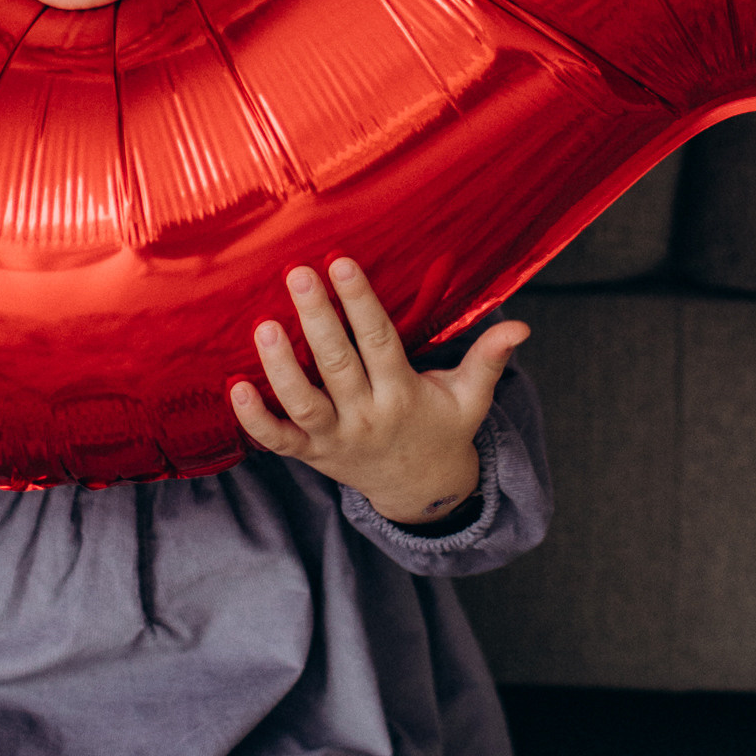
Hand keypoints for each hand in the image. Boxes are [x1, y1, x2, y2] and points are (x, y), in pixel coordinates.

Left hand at [230, 259, 527, 527]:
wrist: (419, 491)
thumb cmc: (441, 428)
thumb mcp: (471, 398)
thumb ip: (489, 360)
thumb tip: (521, 327)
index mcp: (403, 394)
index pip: (379, 342)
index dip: (360, 302)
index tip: (341, 263)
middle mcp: (367, 416)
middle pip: (338, 365)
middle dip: (318, 319)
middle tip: (298, 273)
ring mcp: (335, 438)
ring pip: (303, 403)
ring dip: (280, 366)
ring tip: (264, 324)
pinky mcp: (310, 455)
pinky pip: (278, 441)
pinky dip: (255, 420)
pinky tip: (233, 388)